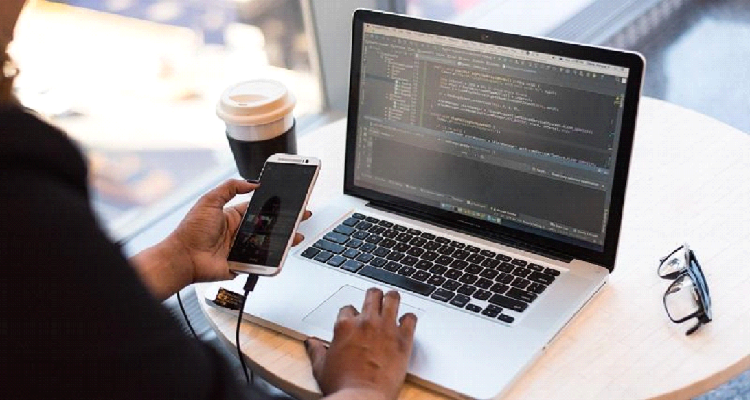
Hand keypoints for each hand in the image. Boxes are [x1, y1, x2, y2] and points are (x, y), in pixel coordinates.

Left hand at [131, 179, 310, 299]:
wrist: (183, 257)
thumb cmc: (191, 230)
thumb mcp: (209, 200)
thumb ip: (230, 188)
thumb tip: (252, 182)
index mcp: (233, 216)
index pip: (259, 208)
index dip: (274, 205)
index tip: (289, 200)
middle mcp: (239, 232)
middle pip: (268, 226)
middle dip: (286, 221)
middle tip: (302, 216)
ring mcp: (242, 249)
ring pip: (269, 243)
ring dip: (285, 239)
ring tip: (298, 235)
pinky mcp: (243, 264)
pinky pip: (262, 261)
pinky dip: (273, 258)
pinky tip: (285, 252)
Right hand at [305, 288, 417, 399]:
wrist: (362, 398)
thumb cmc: (342, 386)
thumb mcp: (321, 368)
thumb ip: (316, 351)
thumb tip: (311, 343)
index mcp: (345, 326)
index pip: (348, 308)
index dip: (351, 314)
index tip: (354, 320)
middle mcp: (366, 322)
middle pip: (372, 295)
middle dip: (373, 296)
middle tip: (375, 300)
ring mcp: (386, 328)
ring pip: (392, 299)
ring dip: (392, 299)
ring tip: (392, 301)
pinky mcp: (403, 339)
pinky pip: (411, 318)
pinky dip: (409, 318)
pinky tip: (407, 322)